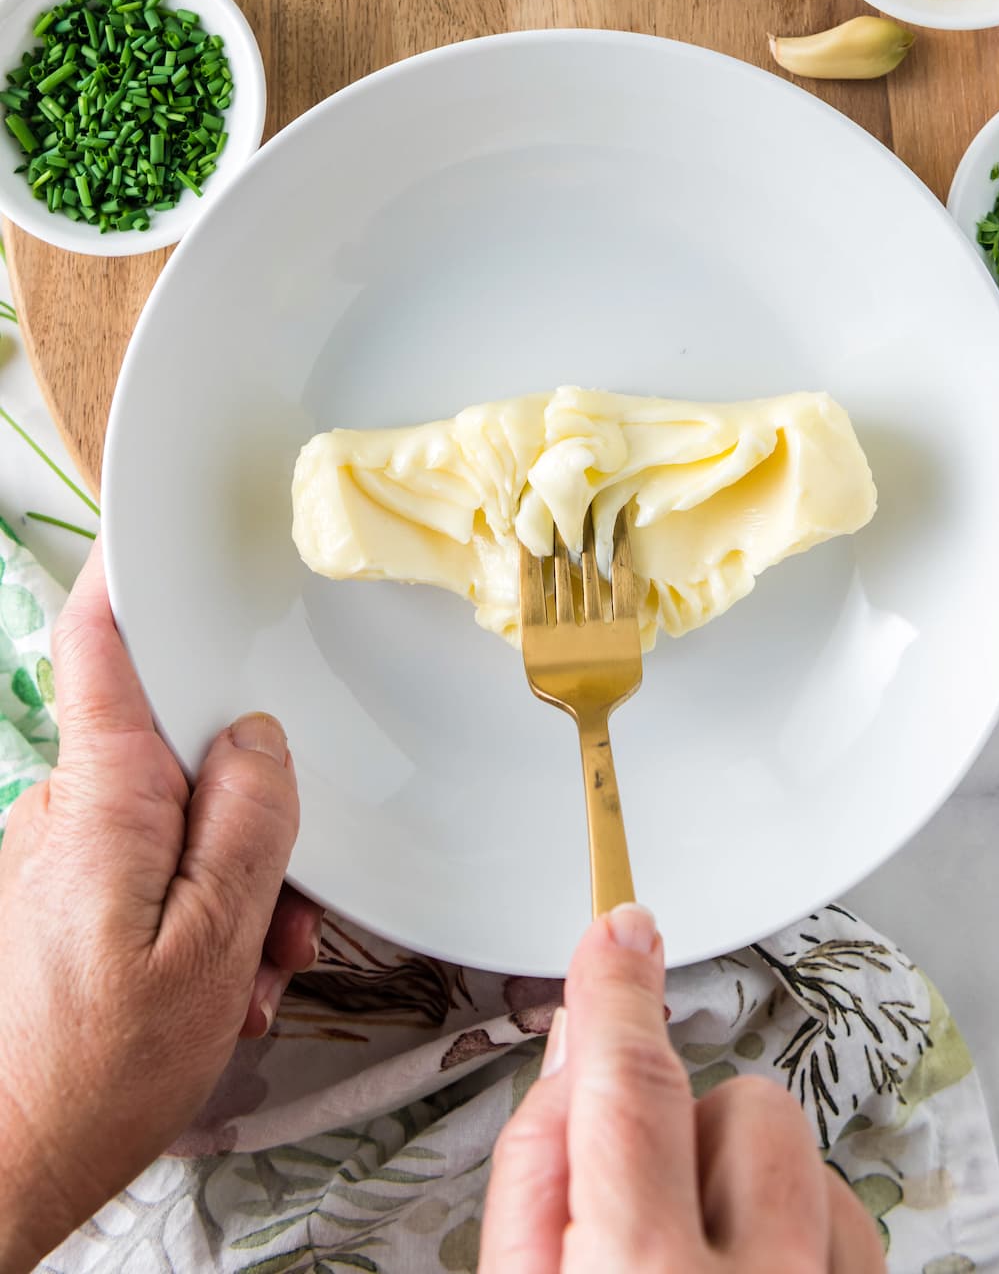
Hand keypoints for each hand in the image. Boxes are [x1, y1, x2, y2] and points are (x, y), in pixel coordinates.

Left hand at [0, 540, 321, 1273]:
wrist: (4, 1168)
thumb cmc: (93, 1074)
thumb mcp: (212, 948)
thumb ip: (248, 827)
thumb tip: (259, 741)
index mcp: (106, 800)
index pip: (103, 647)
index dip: (133, 575)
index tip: (161, 526)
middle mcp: (67, 811)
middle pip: (173, 751)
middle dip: (244, 815)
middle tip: (275, 908)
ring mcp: (55, 854)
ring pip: (170, 820)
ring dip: (225, 885)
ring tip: (238, 972)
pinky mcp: (52, 894)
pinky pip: (141, 867)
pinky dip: (187, 912)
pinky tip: (204, 982)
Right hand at [480, 904, 885, 1272]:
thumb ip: (536, 1175)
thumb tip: (576, 1053)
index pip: (632, 1086)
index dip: (620, 992)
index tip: (620, 928)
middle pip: (742, 1106)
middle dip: (687, 1133)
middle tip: (638, 1224)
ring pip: (805, 1154)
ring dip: (748, 1190)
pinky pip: (854, 1216)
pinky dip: (803, 1233)